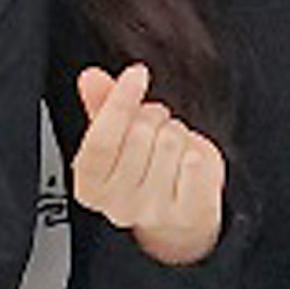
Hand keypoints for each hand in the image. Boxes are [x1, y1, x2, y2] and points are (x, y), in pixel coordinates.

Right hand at [68, 63, 227, 267]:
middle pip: (138, 135)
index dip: (119, 102)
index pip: (99, 140)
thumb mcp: (119, 137)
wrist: (180, 216)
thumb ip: (102, 105)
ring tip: (173, 146)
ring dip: (177, 133)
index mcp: (91, 187)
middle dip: (153, 116)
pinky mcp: (188, 212)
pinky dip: (198, 152)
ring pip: (170, 143)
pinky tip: (189, 163)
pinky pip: (195, 164)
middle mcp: (117, 205)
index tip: (137, 73)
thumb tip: (91, 77)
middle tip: (157, 124)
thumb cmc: (145, 169)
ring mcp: (154, 211)